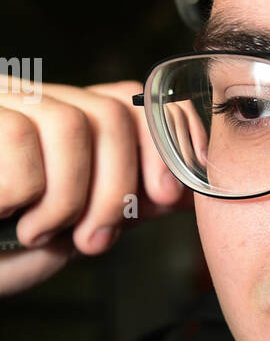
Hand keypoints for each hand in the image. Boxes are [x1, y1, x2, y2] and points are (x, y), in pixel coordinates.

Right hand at [0, 81, 192, 297]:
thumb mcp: (68, 231)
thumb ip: (119, 205)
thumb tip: (181, 186)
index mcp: (55, 121)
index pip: (128, 99)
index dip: (160, 140)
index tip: (166, 197)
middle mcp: (25, 100)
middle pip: (110, 113)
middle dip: (118, 187)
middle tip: (94, 241)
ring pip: (72, 123)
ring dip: (70, 198)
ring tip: (40, 231)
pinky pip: (22, 140)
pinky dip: (25, 194)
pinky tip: (2, 215)